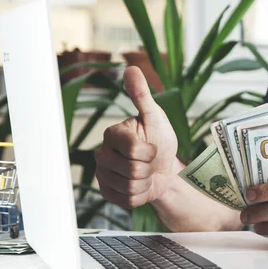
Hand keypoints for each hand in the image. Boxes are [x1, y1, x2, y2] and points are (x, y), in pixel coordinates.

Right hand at [95, 66, 178, 208]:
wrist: (165, 169)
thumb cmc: (159, 140)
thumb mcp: (155, 117)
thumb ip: (142, 95)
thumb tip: (131, 68)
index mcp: (112, 134)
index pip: (134, 149)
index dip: (151, 152)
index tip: (153, 146)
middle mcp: (102, 154)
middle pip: (133, 169)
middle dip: (149, 167)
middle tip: (150, 161)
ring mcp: (103, 175)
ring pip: (131, 186)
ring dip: (146, 181)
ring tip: (145, 172)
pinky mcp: (108, 193)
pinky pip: (128, 200)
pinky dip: (141, 195)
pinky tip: (140, 184)